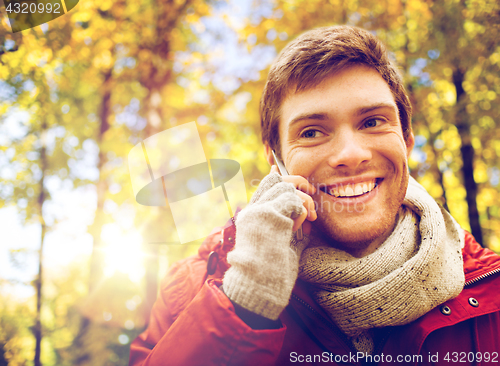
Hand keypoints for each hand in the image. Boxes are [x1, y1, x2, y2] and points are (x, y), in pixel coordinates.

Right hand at [222, 167, 315, 319]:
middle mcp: (253, 210)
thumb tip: (305, 212)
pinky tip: (302, 224)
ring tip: (309, 219)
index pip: (264, 185)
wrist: (260, 286)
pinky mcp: (268, 215)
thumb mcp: (285, 244)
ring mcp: (259, 211)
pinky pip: (292, 200)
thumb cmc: (274, 272)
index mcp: (253, 216)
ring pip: (286, 187)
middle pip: (276, 180)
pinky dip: (302, 210)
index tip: (280, 168)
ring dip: (304, 201)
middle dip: (298, 184)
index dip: (276, 175)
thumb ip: (291, 226)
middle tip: (312, 198)